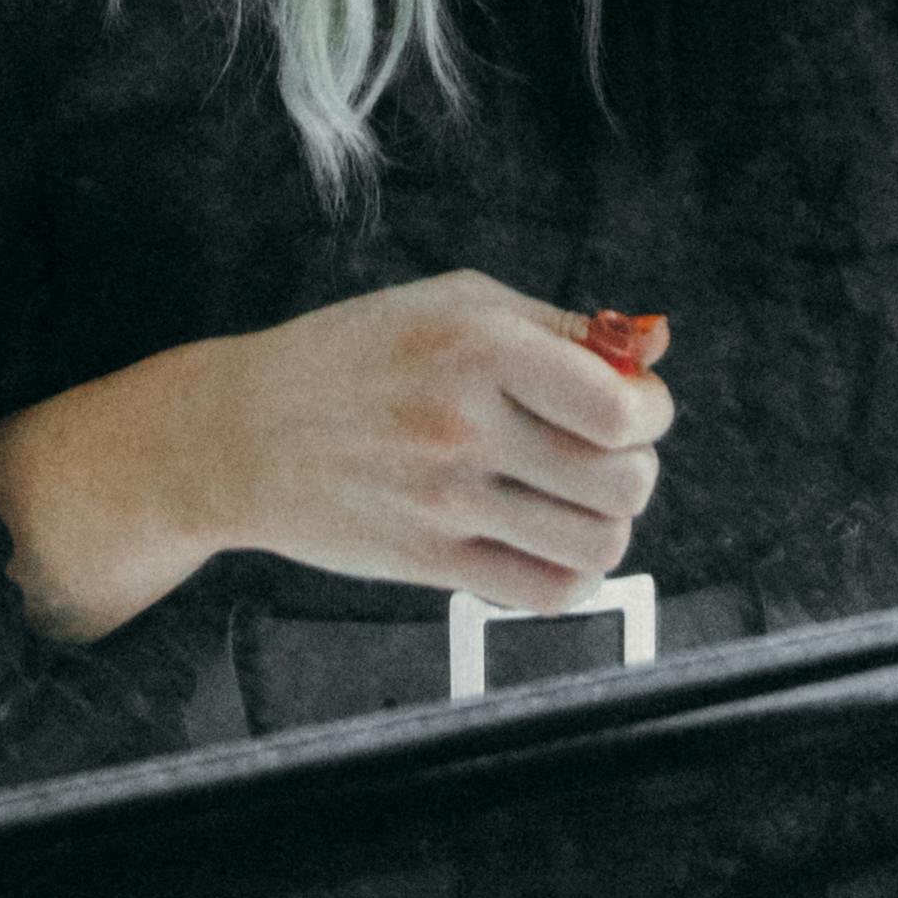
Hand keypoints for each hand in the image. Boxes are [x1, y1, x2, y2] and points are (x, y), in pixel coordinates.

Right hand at [0, 273, 669, 642]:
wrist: (241, 433)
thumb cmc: (359, 355)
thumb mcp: (455, 304)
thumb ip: (560, 326)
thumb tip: (655, 351)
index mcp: (478, 344)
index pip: (622, 405)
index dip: (651, 410)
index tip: (632, 408)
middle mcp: (463, 424)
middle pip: (624, 480)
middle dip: (635, 467)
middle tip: (602, 454)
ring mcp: (444, 502)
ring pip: (599, 544)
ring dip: (606, 524)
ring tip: (574, 499)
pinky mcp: (429, 563)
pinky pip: (547, 593)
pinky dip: (570, 575)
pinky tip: (547, 543)